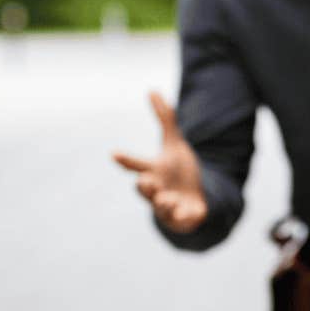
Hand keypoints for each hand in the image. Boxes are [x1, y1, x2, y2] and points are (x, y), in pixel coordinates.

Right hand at [112, 91, 209, 232]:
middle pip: (145, 189)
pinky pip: (181, 220)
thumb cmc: (179, 171)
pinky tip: (186, 212)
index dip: (126, 159)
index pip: (137, 164)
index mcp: (153, 171)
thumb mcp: (175, 143)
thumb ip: (165, 119)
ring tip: (168, 198)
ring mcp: (168, 206)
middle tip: (146, 180)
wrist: (195, 199)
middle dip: (145, 186)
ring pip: (161, 207)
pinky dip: (182, 216)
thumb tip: (151, 90)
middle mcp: (157, 190)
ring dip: (164, 202)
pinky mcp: (182, 218)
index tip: (114, 153)